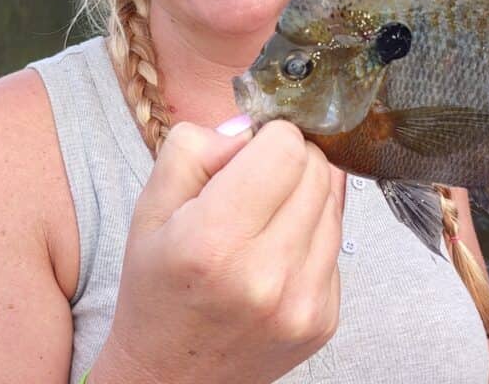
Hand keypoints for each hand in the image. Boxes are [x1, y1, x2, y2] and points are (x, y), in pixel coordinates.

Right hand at [92, 119, 344, 383]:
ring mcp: (302, 303)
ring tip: (264, 218)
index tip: (250, 150)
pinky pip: (337, 244)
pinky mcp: (325, 320)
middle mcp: (265, 275)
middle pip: (318, 170)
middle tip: (257, 180)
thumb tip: (252, 129)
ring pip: (335, 203)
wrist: (170, 377)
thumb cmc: (157, 287)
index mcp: (213, 240)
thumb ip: (196, 147)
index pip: (286, 148)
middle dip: (290, 160)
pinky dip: (312, 235)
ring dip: (306, 195)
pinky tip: (276, 252)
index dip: (269, 136)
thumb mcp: (150, 206)